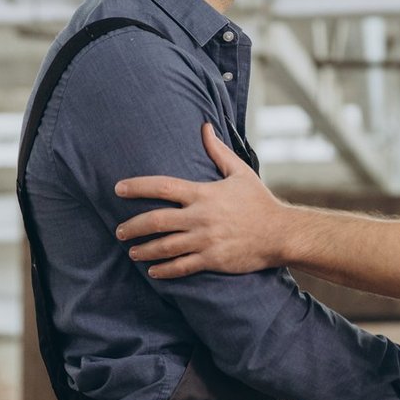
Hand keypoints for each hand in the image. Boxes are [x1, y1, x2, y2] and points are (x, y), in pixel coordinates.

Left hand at [115, 123, 286, 277]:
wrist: (281, 233)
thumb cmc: (259, 202)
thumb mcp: (240, 172)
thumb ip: (218, 151)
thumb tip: (205, 127)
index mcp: (204, 193)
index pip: (163, 187)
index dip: (137, 187)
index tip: (118, 189)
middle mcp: (201, 217)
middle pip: (156, 220)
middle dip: (133, 227)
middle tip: (119, 231)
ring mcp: (206, 240)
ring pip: (165, 247)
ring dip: (144, 250)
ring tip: (132, 252)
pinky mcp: (213, 260)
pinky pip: (182, 267)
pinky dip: (165, 270)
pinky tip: (153, 272)